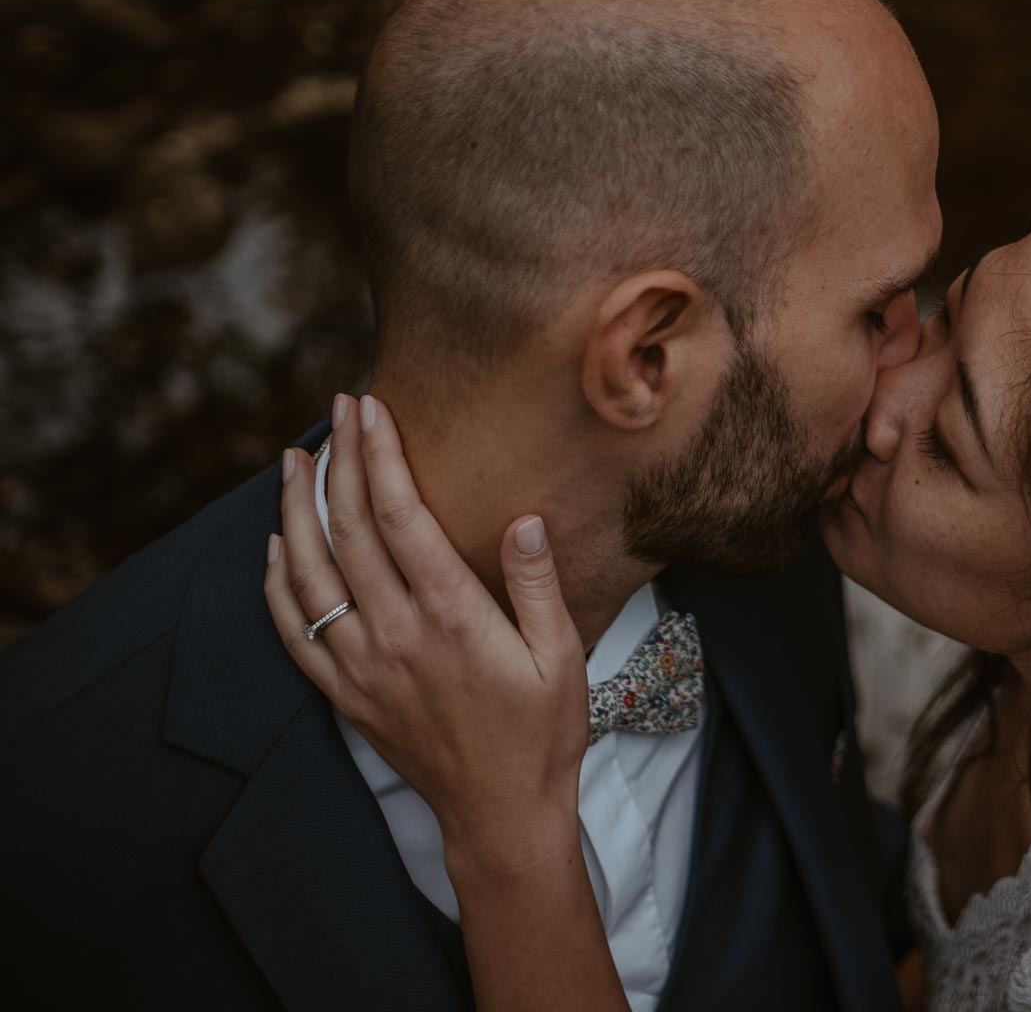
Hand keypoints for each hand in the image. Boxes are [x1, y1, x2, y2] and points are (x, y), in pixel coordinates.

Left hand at [263, 393, 589, 878]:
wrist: (501, 813)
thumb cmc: (543, 732)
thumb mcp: (563, 655)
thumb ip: (536, 585)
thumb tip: (524, 520)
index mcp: (451, 617)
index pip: (400, 517)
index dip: (381, 456)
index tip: (373, 408)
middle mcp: (394, 635)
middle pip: (349, 529)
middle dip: (341, 460)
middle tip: (339, 410)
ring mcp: (361, 666)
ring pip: (308, 572)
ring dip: (294, 509)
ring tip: (293, 460)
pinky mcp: (343, 694)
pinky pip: (293, 630)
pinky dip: (276, 582)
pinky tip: (276, 545)